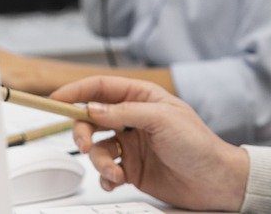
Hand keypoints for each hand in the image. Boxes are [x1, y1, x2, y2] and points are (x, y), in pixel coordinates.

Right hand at [52, 76, 248, 211]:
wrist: (214, 181)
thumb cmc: (198, 144)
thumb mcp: (162, 120)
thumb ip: (125, 112)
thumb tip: (93, 108)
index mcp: (143, 98)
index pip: (102, 88)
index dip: (76, 92)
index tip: (55, 100)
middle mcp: (134, 119)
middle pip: (92, 119)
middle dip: (83, 131)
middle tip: (84, 144)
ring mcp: (132, 145)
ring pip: (97, 148)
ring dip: (99, 161)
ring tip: (113, 171)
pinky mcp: (132, 169)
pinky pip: (106, 171)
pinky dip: (106, 177)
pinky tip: (117, 179)